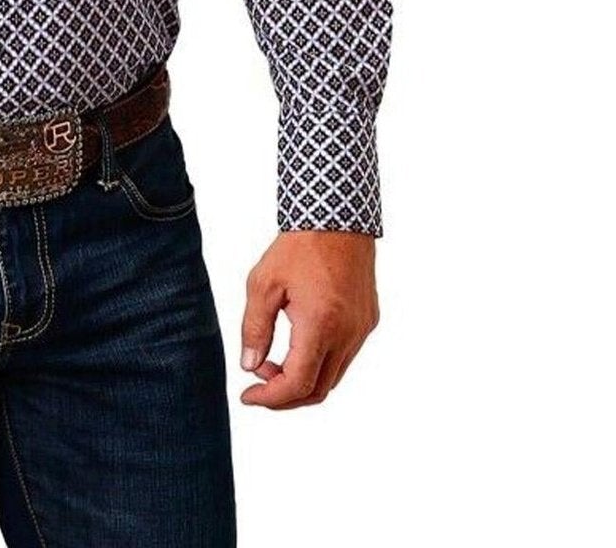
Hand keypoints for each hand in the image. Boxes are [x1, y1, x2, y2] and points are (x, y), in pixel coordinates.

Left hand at [237, 230, 378, 409]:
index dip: (270, 399)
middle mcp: (347, 334)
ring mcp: (361, 330)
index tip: (248, 397)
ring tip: (273, 360)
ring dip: (303, 379)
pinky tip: (298, 344)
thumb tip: (250, 365)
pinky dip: (320, 363)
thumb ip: (255, 328)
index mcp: (321, 325)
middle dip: (284, 395)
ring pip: (333, 376)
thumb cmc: (300, 245)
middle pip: (317, 390)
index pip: (297, 384)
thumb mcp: (263, 283)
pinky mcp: (367, 321)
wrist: (337, 217)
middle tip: (258, 381)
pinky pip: (344, 357)